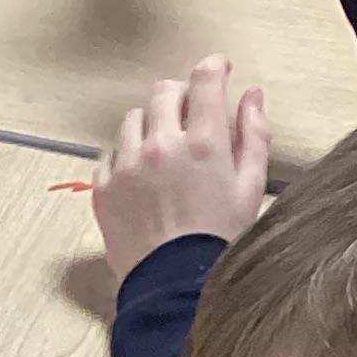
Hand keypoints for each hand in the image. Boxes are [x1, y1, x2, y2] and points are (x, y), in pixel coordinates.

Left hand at [94, 54, 269, 286]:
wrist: (175, 287)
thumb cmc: (219, 239)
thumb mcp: (250, 187)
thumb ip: (253, 135)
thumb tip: (251, 95)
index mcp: (203, 141)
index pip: (204, 80)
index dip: (213, 68)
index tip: (217, 71)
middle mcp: (161, 145)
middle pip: (163, 92)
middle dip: (180, 95)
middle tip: (190, 113)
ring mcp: (127, 166)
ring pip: (133, 120)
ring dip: (150, 125)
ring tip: (163, 149)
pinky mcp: (103, 189)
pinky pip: (109, 155)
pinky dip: (125, 157)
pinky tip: (140, 176)